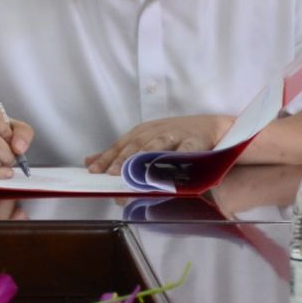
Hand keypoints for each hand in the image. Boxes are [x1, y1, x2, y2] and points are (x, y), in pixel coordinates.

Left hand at [86, 114, 234, 173]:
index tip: (93, 171)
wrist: (212, 127)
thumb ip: (119, 153)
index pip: (121, 146)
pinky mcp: (195, 142)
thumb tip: (89, 161)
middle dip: (122, 161)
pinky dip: (178, 157)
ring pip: (157, 146)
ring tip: (133, 172)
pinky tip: (171, 168)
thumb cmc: (174, 137)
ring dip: (144, 158)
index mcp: (142, 133)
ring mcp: (175, 135)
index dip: (107, 158)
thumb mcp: (145, 141)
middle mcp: (156, 132)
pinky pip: (186, 150)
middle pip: (135, 146)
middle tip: (111, 175)